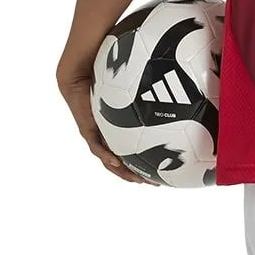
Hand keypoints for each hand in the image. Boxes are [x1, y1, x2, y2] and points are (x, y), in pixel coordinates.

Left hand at [56, 67, 155, 184]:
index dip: (145, 165)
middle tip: (154, 182)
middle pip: (124, 164)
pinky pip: (98, 148)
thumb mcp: (132, 91)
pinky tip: (118, 163)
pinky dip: (107, 157)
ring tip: (139, 180)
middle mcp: (109, 137)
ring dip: (124, 173)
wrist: (80, 72)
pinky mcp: (87, 131)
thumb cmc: (108, 78)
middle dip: (138, 175)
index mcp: (120, 132)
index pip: (133, 153)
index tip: (160, 171)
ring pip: (111, 162)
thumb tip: (175, 92)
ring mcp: (97, 136)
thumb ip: (149, 95)